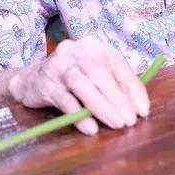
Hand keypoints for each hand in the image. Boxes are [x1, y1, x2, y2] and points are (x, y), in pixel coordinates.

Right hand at [8, 37, 148, 134]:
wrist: (31, 78)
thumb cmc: (72, 78)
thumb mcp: (94, 74)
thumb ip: (115, 85)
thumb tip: (138, 108)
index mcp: (95, 47)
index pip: (119, 66)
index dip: (133, 89)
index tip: (143, 110)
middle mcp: (77, 51)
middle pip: (101, 75)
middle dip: (118, 100)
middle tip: (129, 121)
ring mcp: (59, 66)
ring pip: (83, 86)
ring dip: (102, 107)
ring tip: (116, 124)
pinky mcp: (45, 84)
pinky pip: (64, 100)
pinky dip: (79, 115)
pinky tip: (90, 127)